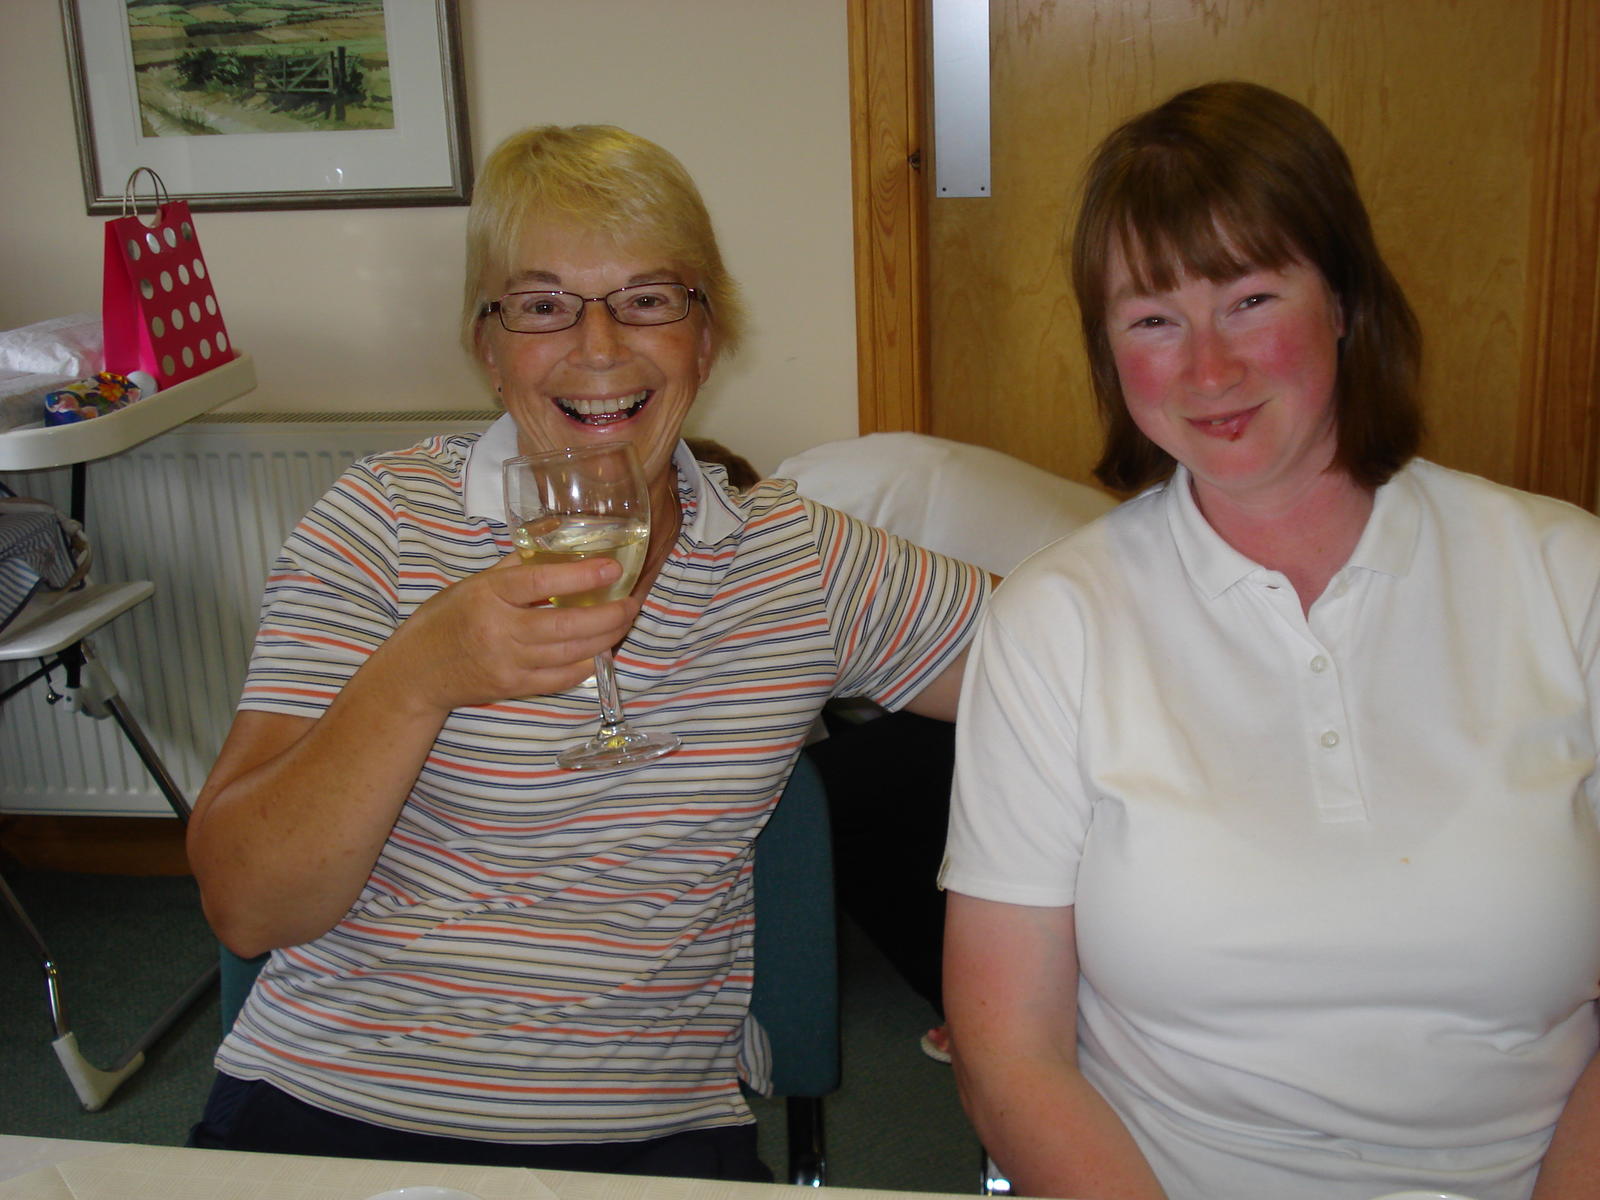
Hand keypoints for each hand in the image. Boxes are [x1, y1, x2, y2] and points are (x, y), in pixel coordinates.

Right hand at [371, 552, 636, 714]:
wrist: (417, 671)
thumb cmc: (447, 619)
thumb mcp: (475, 583)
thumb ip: (518, 567)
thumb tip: (562, 545)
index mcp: (488, 595)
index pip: (540, 582)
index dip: (581, 575)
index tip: (611, 568)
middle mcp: (499, 630)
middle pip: (565, 624)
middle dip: (608, 614)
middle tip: (631, 602)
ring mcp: (508, 663)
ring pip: (570, 652)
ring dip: (606, 638)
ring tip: (624, 621)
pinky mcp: (514, 687)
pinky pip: (561, 678)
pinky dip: (587, 664)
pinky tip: (602, 650)